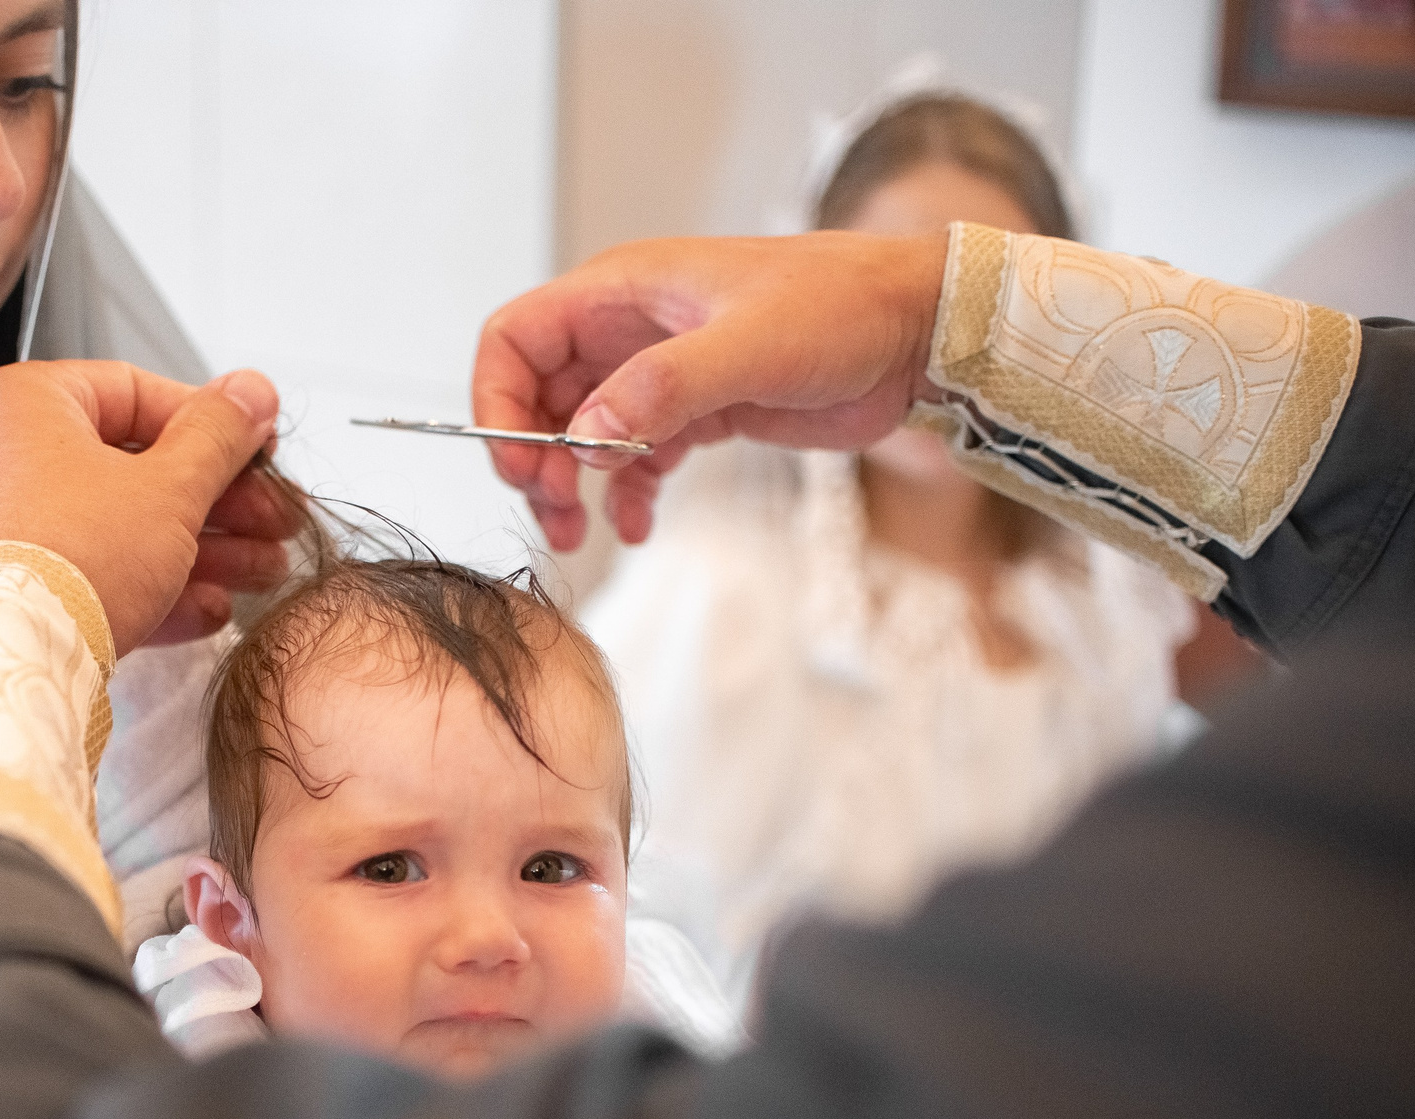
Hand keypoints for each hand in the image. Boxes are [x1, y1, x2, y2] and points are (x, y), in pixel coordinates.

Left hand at [0, 361, 287, 650]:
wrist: (8, 664)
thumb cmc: (70, 560)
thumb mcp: (170, 487)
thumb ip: (218, 436)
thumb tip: (251, 391)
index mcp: (29, 403)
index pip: (138, 393)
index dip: (213, 424)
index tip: (258, 450)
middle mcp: (2, 455)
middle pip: (135, 466)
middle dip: (218, 502)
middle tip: (271, 520)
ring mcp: (1, 525)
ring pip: (120, 526)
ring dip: (199, 550)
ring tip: (259, 572)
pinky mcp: (10, 588)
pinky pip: (89, 572)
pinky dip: (149, 587)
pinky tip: (208, 609)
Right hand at [470, 231, 950, 548]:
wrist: (917, 331)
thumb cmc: (841, 309)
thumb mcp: (749, 345)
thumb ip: (662, 389)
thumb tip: (587, 439)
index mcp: (623, 291)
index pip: (516, 337)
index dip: (498, 400)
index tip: (519, 462)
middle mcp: (629, 328)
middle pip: (538, 395)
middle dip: (532, 457)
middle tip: (554, 512)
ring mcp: (661, 372)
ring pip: (580, 433)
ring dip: (570, 485)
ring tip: (578, 532)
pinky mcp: (696, 411)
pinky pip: (634, 458)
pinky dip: (625, 496)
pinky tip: (636, 527)